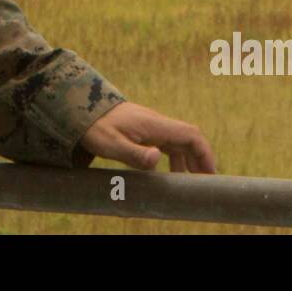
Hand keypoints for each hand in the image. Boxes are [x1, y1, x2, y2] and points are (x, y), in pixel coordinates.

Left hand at [79, 101, 216, 173]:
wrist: (81, 109)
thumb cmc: (96, 128)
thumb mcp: (112, 144)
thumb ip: (135, 153)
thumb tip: (158, 158)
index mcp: (154, 125)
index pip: (189, 134)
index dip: (204, 151)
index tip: (210, 171)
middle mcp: (156, 123)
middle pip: (188, 138)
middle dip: (200, 158)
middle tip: (206, 181)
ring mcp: (150, 126)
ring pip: (177, 141)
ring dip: (187, 159)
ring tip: (190, 181)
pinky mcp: (143, 130)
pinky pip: (165, 143)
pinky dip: (173, 157)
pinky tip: (170, 173)